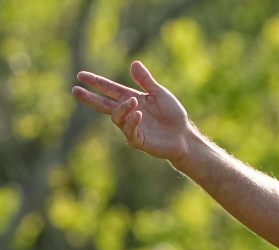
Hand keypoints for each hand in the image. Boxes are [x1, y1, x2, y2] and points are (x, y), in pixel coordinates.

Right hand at [72, 61, 191, 162]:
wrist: (184, 136)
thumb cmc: (173, 114)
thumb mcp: (160, 94)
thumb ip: (146, 81)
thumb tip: (134, 63)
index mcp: (131, 99)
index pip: (110, 89)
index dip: (96, 82)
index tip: (81, 76)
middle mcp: (128, 112)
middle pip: (103, 104)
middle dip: (90, 98)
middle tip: (75, 90)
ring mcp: (131, 127)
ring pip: (116, 117)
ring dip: (122, 108)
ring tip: (133, 102)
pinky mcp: (137, 139)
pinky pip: (128, 131)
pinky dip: (131, 122)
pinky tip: (138, 114)